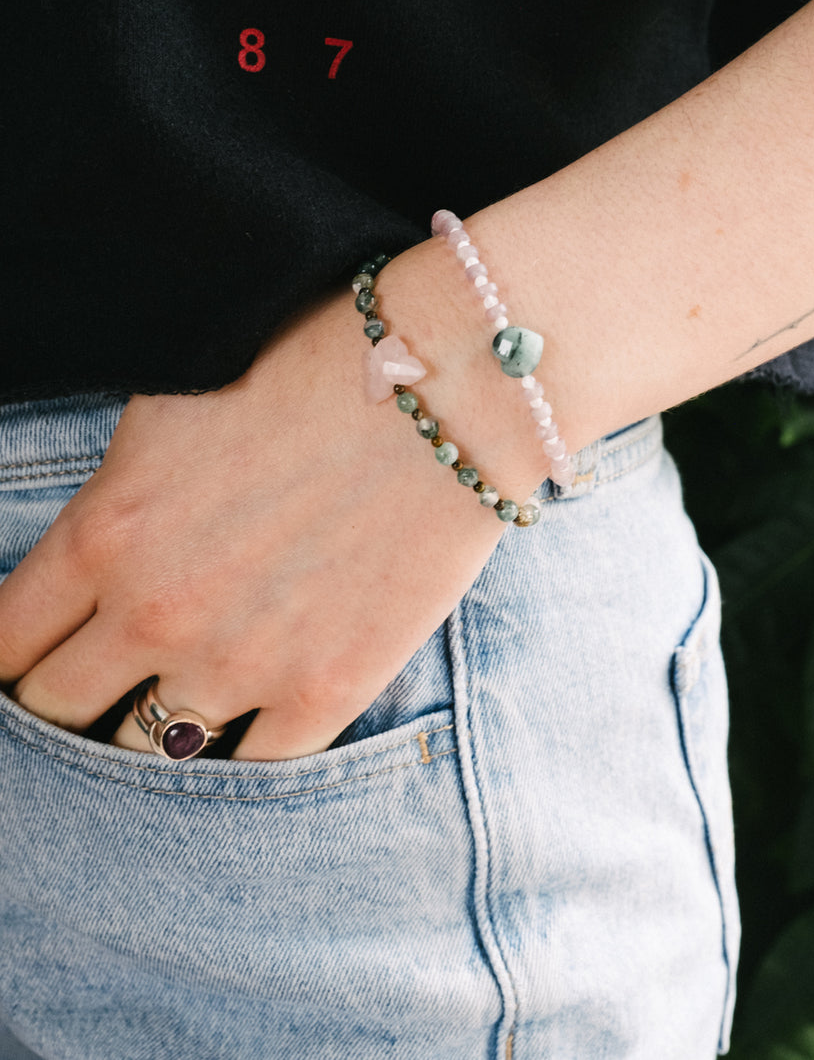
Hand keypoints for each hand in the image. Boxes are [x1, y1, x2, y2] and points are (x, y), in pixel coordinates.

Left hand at [0, 246, 546, 759]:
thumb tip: (95, 556)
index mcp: (105, 531)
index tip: (31, 656)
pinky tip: (259, 711)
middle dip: (66, 700)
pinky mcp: (325, 689)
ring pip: (148, 749)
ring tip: (187, 693)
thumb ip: (115, 500)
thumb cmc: (314, 368)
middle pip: (56, 710)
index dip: (6, 656)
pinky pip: (252, 768)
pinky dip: (246, 745)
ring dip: (156, 726)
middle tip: (101, 681)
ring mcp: (241, 662)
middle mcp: (156, 611)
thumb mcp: (175, 411)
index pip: (2, 641)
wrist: (447, 386)